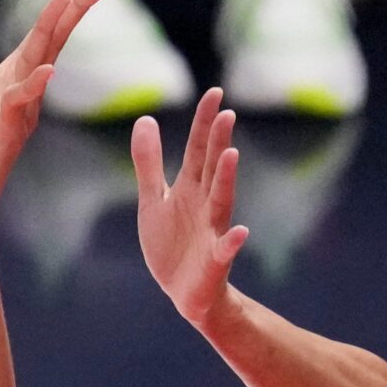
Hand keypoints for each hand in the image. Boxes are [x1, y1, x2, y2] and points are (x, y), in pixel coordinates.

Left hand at [0, 0, 109, 225]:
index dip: (68, 9)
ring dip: (50, 37)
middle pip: (50, 44)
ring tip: (65, 4)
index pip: (44, 37)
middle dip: (72, 12)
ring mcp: (16, 118)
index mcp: (11, 80)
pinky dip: (29, 92)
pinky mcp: (1, 144)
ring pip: (37, 71)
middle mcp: (21, 95)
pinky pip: (17, 113)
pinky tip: (43, 74)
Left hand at [132, 88, 249, 330]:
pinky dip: (232, 242)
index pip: (198, 149)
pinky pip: (226, 250)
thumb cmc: (172, 245)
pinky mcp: (214, 262)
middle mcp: (205, 205)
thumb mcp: (154, 200)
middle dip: (218, 142)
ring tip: (231, 156)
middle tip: (226, 113)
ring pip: (221, 202)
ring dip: (226, 180)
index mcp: (189, 189)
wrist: (185, 293)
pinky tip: (240, 232)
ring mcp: (212, 232)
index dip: (205, 122)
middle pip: (211, 169)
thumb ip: (149, 162)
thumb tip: (145, 119)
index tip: (215, 93)